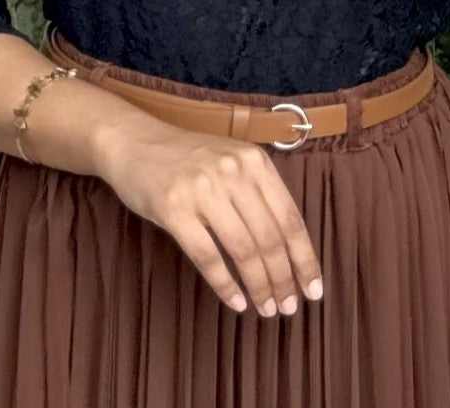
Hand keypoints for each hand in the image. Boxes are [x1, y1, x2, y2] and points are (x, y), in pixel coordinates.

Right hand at [95, 116, 323, 317]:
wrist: (135, 141)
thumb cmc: (189, 158)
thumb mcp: (232, 161)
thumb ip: (259, 193)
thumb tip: (291, 249)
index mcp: (254, 161)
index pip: (290, 218)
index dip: (305, 259)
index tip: (314, 289)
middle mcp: (232, 172)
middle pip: (269, 238)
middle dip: (283, 279)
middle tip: (287, 307)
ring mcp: (202, 189)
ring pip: (243, 250)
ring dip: (258, 286)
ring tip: (266, 308)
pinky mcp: (174, 209)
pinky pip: (207, 257)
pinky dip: (226, 286)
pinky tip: (236, 302)